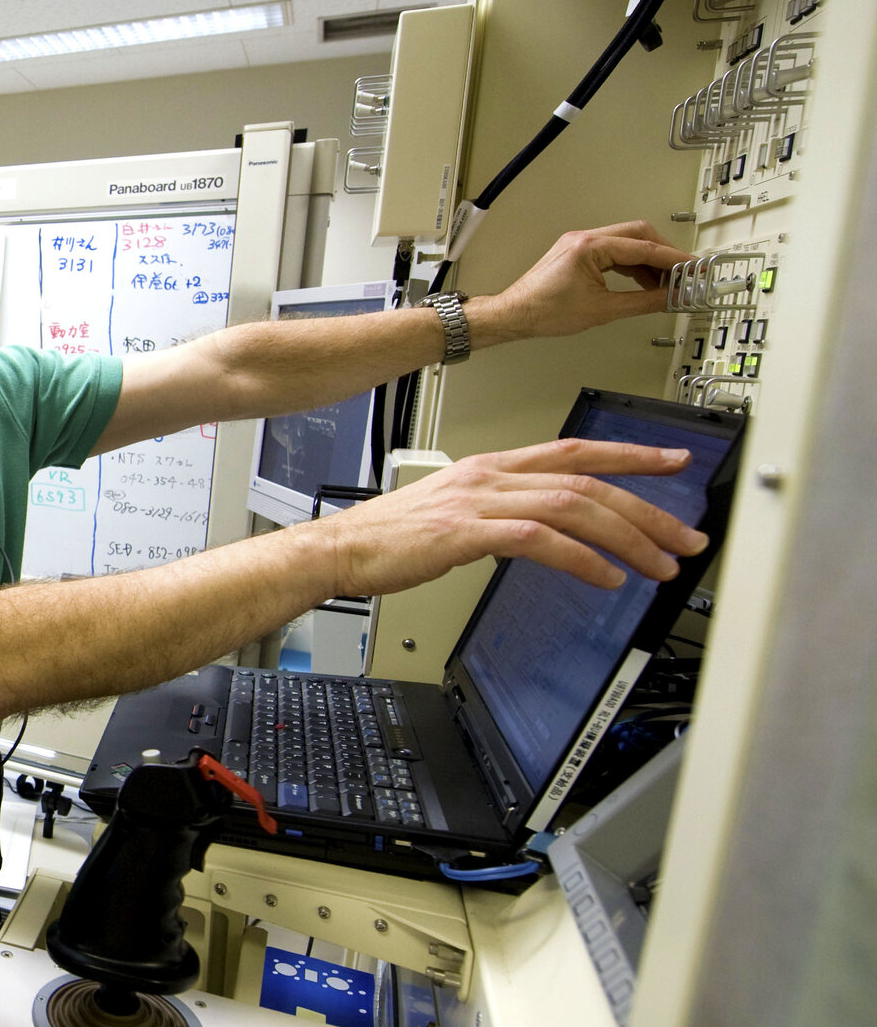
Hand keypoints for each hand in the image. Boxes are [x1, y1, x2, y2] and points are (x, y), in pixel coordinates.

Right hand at [308, 437, 709, 597]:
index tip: (674, 462)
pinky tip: (605, 576)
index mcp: (492, 466)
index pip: (575, 449)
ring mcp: (480, 500)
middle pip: (588, 480)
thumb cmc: (391, 537)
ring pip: (574, 506)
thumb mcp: (456, 512)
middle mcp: (492, 474)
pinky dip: (581, 559)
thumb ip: (502, 513)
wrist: (341, 549)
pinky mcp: (467, 531)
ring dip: (626, 537)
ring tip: (658, 564)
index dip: (631, 455)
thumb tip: (543, 532)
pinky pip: (540, 539)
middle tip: (685, 537)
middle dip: (647, 509)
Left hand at [474, 221, 681, 341]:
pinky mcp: (578, 252)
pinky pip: (614, 252)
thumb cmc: (544, 311)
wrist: (515, 314)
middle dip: (665, 254)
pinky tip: (644, 281)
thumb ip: (643, 302)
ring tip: (666, 283)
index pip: (644, 247)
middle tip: (684, 273)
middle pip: (639, 235)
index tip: (693, 269)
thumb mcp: (602, 311)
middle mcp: (585, 237)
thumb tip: (670, 298)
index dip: (673, 259)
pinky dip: (632, 265)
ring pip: (627, 242)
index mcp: (590, 246)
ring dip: (649, 261)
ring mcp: (580, 243)